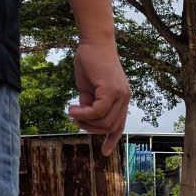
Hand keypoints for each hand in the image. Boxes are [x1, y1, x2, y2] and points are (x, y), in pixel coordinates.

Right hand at [68, 40, 130, 155]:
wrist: (93, 42)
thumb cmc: (90, 63)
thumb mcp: (89, 89)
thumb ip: (89, 104)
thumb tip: (85, 119)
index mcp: (121, 99)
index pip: (120, 125)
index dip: (112, 140)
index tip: (104, 152)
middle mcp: (125, 98)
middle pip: (110, 127)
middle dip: (89, 128)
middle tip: (74, 118)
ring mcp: (121, 95)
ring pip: (104, 122)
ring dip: (84, 121)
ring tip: (71, 112)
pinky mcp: (112, 90)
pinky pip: (98, 111)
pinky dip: (84, 113)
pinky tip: (71, 108)